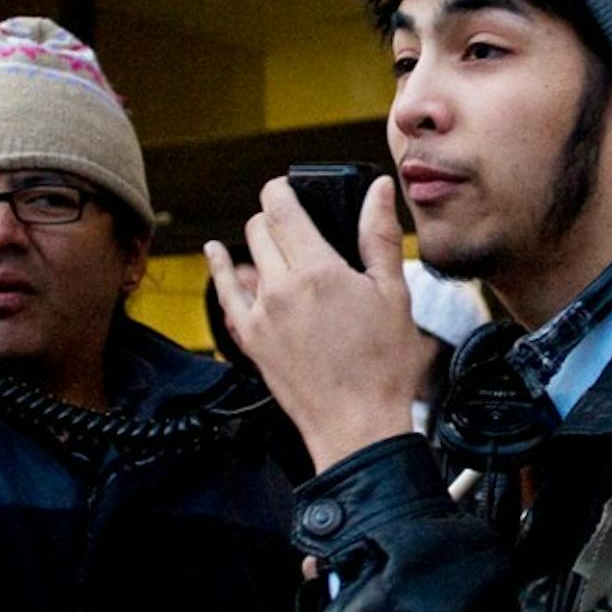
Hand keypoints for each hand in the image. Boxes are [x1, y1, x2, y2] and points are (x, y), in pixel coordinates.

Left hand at [205, 175, 428, 472]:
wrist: (357, 425)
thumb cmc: (382, 367)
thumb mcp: (393, 294)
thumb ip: (379, 236)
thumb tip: (379, 191)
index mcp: (317, 271)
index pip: (281, 206)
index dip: (283, 188)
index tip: (291, 187)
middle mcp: (280, 288)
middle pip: (260, 227)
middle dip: (277, 217)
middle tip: (299, 223)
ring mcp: (260, 314)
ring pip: (245, 256)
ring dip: (261, 244)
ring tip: (281, 248)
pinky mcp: (249, 339)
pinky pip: (224, 294)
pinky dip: (221, 270)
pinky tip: (218, 254)